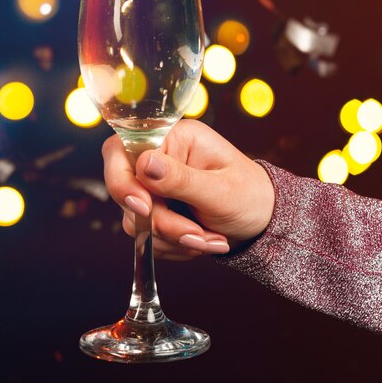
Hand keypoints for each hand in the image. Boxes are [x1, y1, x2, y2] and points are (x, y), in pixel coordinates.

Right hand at [102, 119, 274, 260]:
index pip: (121, 149)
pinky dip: (173, 245)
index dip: (122, 180)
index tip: (145, 207)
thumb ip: (181, 179)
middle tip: (195, 234)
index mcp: (174, 138)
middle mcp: (158, 158)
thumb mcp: (220, 190)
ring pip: (136, 219)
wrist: (261, 221)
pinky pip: (145, 235)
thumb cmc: (250, 196)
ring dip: (172, 237)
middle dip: (161, 221)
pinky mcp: (154, 210)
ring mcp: (153, 186)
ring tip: (210, 239)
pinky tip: (201, 240)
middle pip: (127, 191)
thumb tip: (145, 163)